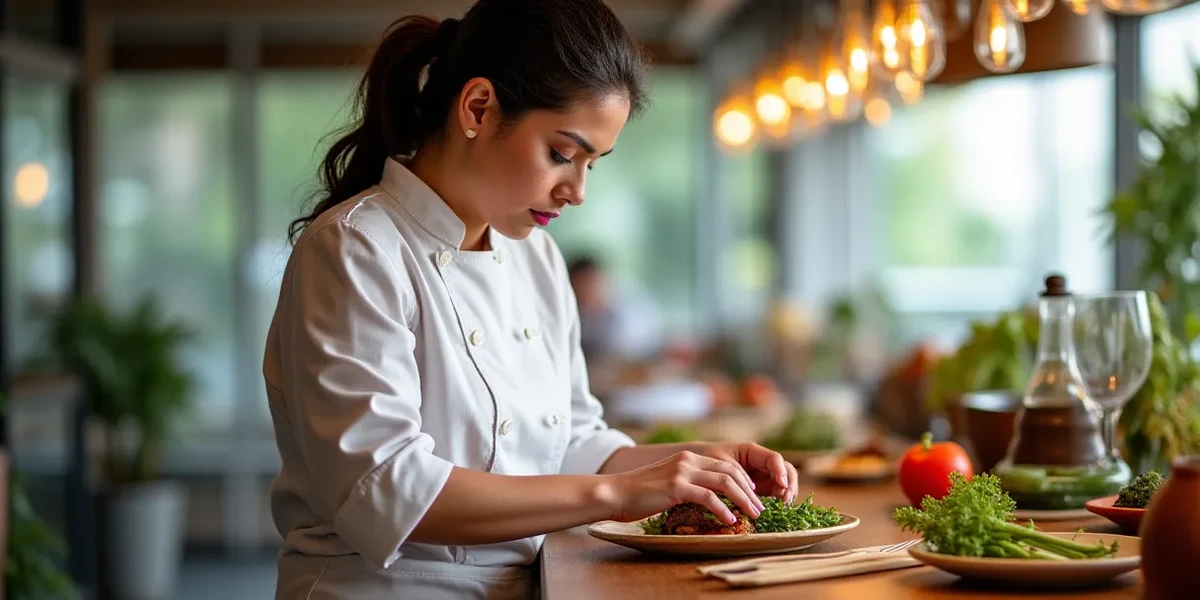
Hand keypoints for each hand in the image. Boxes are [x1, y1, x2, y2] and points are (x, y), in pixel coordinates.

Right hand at [605, 451, 764, 524]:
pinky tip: (729, 520)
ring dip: (743, 500)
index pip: (726, 465)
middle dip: (749, 491)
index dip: (744, 481)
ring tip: (752, 514)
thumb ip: (689, 483)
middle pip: (730, 472)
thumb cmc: (641, 493)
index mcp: (688, 457)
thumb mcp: (669, 482)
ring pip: (724, 482)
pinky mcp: (676, 487)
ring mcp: (682, 472)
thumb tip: (711, 499)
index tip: (753, 497)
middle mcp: (688, 460)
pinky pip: (708, 497)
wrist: (616, 493)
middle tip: (759, 508)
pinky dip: (723, 509)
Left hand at [695, 442, 798, 503]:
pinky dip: (777, 503)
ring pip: (783, 484)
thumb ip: (735, 474)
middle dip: (789, 484)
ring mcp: (762, 477)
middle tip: (785, 500)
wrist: (693, 468)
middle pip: (786, 470)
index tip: (781, 485)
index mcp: (752, 452)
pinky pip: (774, 495)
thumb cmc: (704, 460)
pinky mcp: (759, 490)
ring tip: (783, 507)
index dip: (781, 471)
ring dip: (786, 495)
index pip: (774, 459)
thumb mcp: (719, 465)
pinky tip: (776, 511)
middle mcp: (761, 464)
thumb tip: (751, 489)